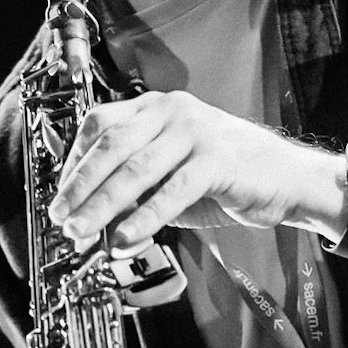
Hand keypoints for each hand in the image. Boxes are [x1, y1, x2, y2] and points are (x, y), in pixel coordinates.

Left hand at [46, 90, 347, 251]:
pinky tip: (124, 239)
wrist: (287, 180)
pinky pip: (170, 191)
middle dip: (79, 187)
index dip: (74, 163)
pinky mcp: (216, 160)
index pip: (100, 125)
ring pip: (135, 169)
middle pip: (110, 146)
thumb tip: (92, 219)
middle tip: (62, 219)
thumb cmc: (227, 177)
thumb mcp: (171, 178)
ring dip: (102, 206)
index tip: (60, 197)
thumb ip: (134, 192)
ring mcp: (196, 132)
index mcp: (156, 107)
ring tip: (84, 234)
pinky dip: (142, 219)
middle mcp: (173, 111)